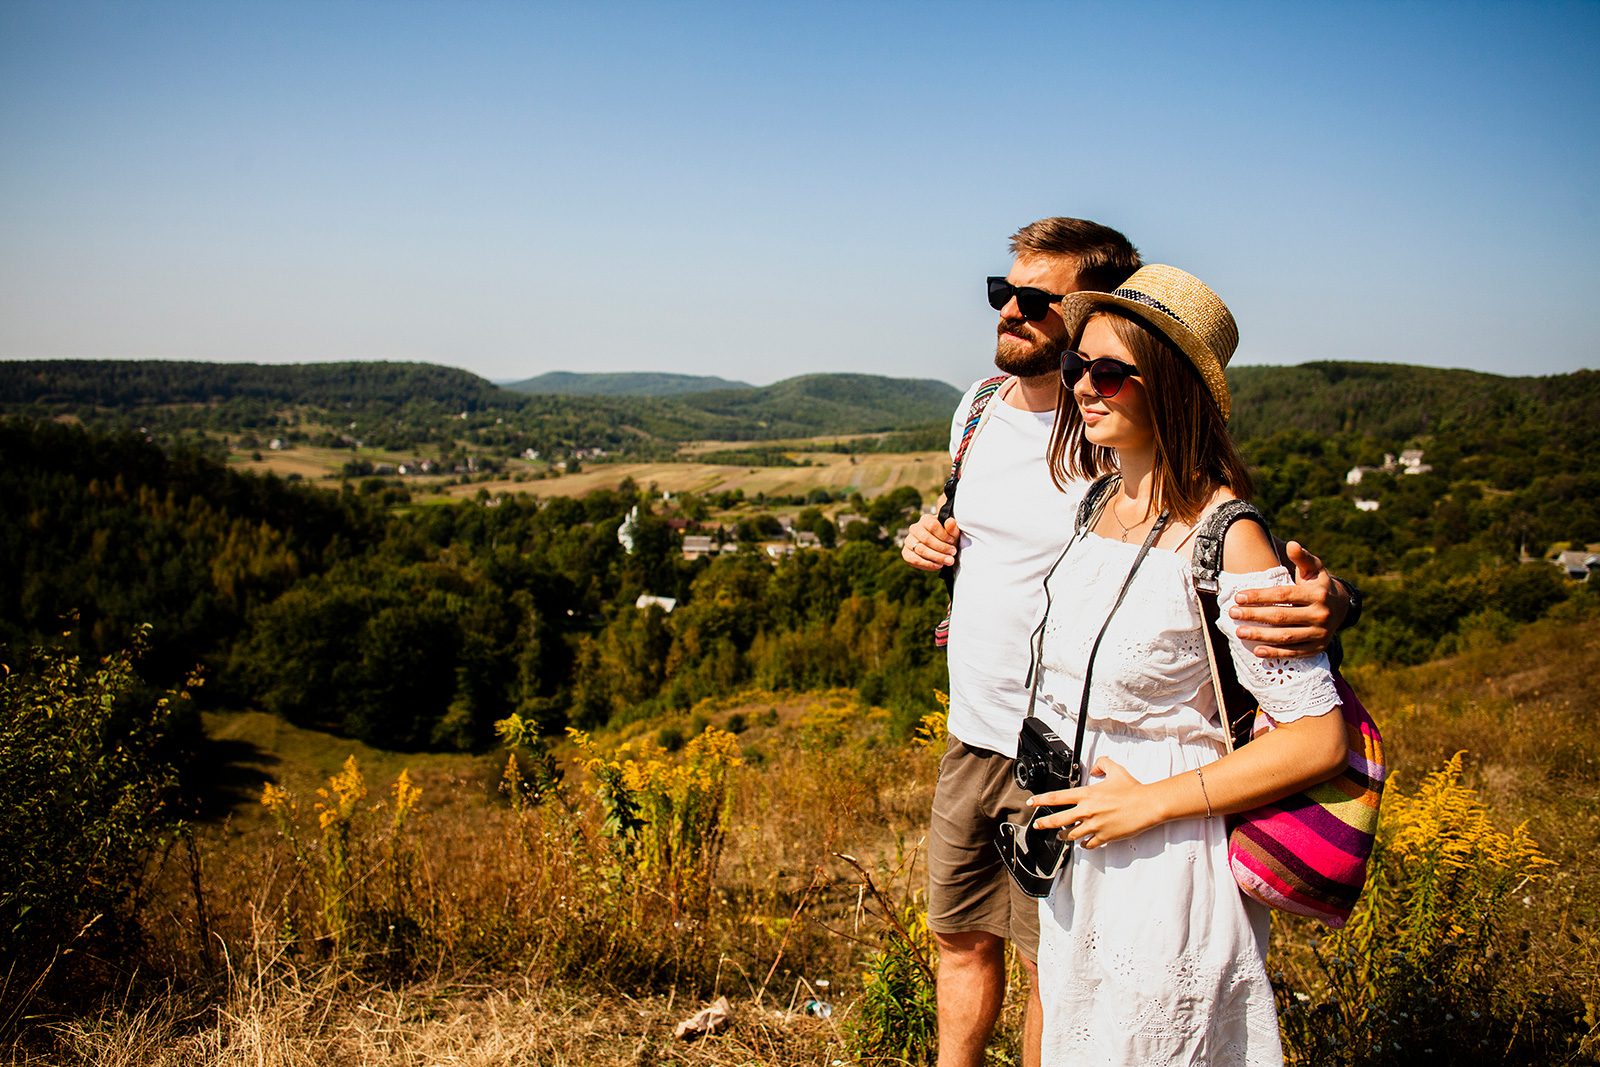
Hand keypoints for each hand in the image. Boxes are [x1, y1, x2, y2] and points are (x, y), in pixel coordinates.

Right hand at [900, 514, 959, 571]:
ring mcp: (908, 541)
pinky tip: (938, 565)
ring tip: (948, 561)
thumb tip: (950, 521)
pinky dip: (927, 564)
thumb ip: (952, 528)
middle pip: (926, 538)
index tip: (952, 542)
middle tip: (952, 553)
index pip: (932, 525)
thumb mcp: (953, 534)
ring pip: (920, 549)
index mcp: (926, 520)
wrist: (941, 550)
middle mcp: (914, 528)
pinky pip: (914, 559)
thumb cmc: (947, 540)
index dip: (944, 535)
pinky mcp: (906, 553)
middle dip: (941, 548)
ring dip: (936, 557)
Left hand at [1027, 757, 1157, 848]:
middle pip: (1058, 819)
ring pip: (1071, 834)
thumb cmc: (1133, 788)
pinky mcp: (1104, 836)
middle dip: (1044, 823)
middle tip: (1037, 825)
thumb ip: (1101, 764)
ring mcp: (1095, 825)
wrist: (1147, 805)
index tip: (1032, 803)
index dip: (1041, 800)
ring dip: (1063, 835)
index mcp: (1087, 795)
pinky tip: (1083, 843)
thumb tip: (1094, 768)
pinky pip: (1088, 844)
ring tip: (1060, 835)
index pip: (1057, 797)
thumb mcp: (1115, 769)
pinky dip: (1084, 845)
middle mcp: (1087, 811)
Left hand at [1228, 541, 1346, 657]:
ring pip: (1286, 636)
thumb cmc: (1318, 584)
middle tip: (1232, 613)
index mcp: (1318, 594)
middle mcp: (1321, 614)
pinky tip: (1256, 651)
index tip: (1238, 597)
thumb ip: (1302, 558)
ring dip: (1260, 635)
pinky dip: (1275, 653)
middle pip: (1282, 616)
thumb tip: (1292, 544)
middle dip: (1254, 615)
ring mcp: (1320, 633)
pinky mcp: (1317, 648)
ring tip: (1239, 632)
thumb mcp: (1314, 569)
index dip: (1260, 596)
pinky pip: (1294, 652)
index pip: (1283, 595)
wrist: (1342, 607)